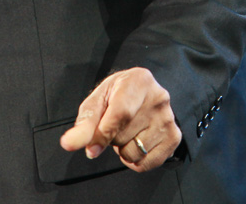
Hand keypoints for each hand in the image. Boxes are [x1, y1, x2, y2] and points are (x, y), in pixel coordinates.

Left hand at [59, 67, 181, 171]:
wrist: (143, 93)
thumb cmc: (118, 94)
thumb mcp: (98, 99)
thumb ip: (84, 122)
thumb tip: (71, 143)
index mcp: (139, 81)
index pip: (121, 112)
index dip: (104, 132)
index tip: (91, 146)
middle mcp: (158, 98)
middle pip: (123, 136)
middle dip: (111, 137)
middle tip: (115, 122)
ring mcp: (169, 119)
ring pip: (133, 153)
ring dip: (123, 148)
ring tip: (127, 130)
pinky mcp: (174, 138)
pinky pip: (146, 164)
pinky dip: (134, 160)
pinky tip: (136, 141)